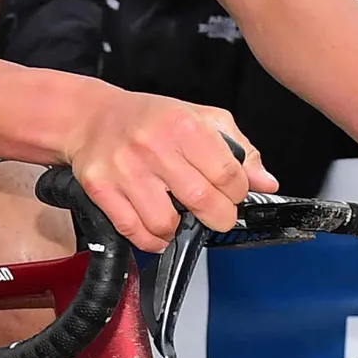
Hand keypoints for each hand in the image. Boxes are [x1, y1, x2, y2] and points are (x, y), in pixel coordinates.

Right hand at [67, 91, 269, 247]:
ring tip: (180, 219)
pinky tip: (157, 229)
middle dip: (218, 217)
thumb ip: (238, 149)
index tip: (233, 195)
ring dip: (179, 231)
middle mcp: (153, 146)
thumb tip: (266, 182)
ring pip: (166, 224)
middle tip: (216, 215)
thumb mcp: (200, 119)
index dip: (238, 193)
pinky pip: (134, 231)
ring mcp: (125, 170)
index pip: (228, 174)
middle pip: (202, 202)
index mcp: (183, 125)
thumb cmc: (150, 119)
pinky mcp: (101, 189)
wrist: (91, 117)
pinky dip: (151, 240)